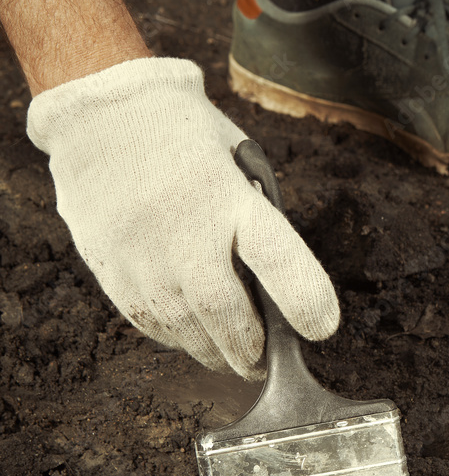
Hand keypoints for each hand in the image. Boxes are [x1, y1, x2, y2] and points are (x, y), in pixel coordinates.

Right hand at [26, 56, 339, 377]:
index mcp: (227, 195)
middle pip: (227, 314)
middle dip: (250, 351)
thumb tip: (272, 280)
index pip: (278, 260)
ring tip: (228, 355)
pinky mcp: (111, 269)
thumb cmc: (181, 136)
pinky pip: (150, 322)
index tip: (321, 328)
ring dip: (214, 352)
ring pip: (187, 330)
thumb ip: (255, 217)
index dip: (306, 302)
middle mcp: (185, 231)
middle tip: (260, 364)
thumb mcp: (236, 161)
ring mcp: (143, 255)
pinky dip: (175, 337)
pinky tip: (189, 334)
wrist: (99, 110)